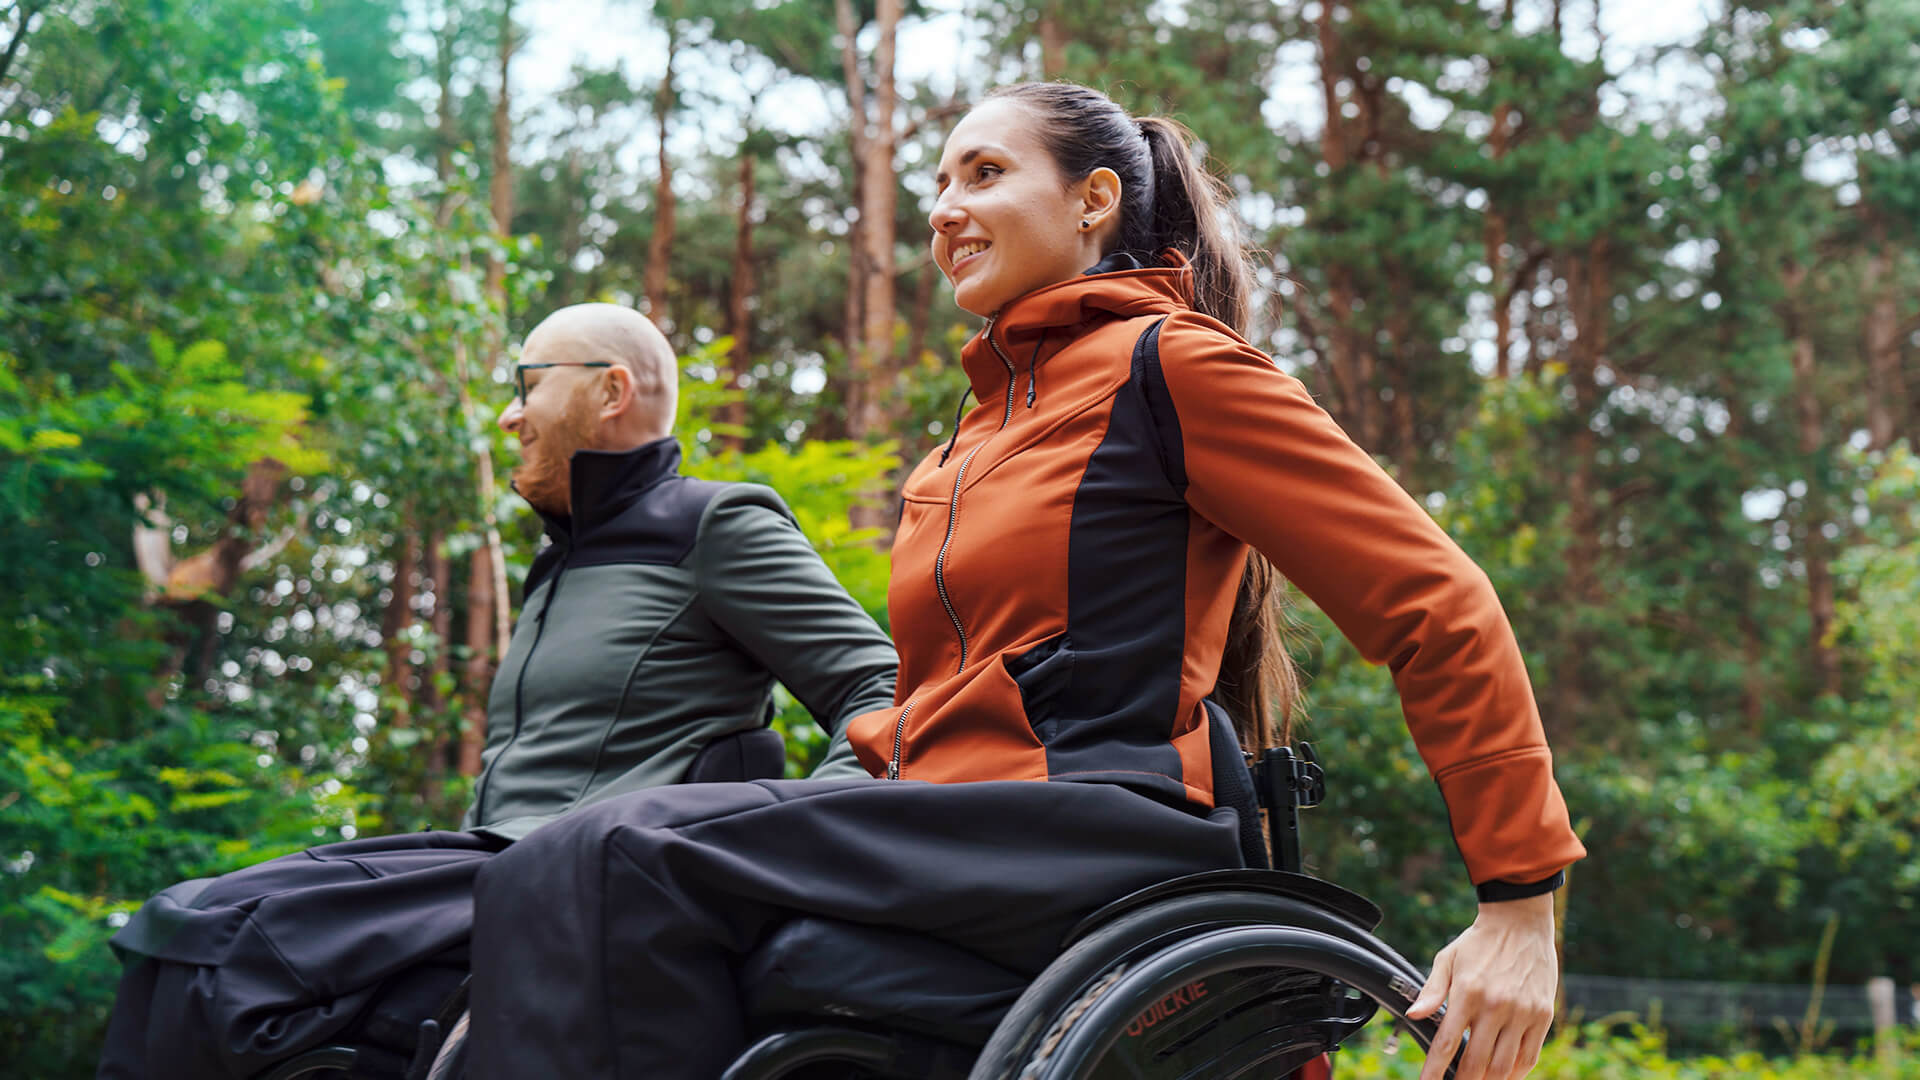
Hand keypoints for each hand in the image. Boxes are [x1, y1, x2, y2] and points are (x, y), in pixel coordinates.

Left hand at [1404, 893, 1557, 1079]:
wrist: (1520, 921)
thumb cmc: (1478, 942)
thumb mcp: (1447, 959)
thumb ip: (1431, 991)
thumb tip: (1413, 1015)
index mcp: (1467, 993)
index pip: (1447, 1043)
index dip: (1434, 1070)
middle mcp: (1496, 1006)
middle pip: (1476, 1062)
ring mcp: (1522, 1012)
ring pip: (1504, 1066)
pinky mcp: (1542, 1015)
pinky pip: (1529, 1056)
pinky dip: (1515, 1073)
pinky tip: (1504, 1076)